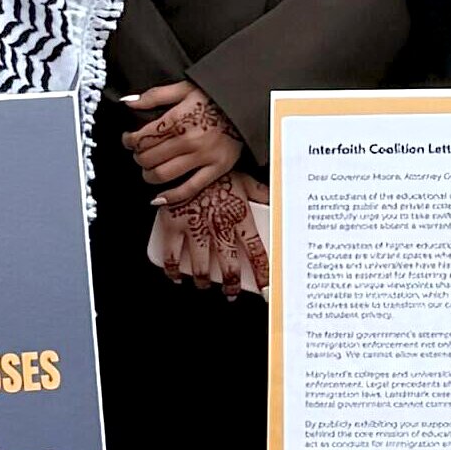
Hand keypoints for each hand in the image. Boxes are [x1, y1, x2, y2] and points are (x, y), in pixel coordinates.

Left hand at [120, 82, 240, 202]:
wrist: (248, 104)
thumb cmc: (215, 96)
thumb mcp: (184, 88)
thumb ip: (154, 96)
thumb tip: (128, 102)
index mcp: (178, 119)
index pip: (142, 137)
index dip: (130, 141)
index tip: (129, 140)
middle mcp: (189, 140)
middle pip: (149, 157)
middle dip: (138, 157)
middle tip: (139, 154)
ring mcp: (203, 157)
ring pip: (163, 174)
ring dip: (148, 175)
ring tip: (148, 170)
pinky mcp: (217, 169)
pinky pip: (190, 188)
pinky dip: (171, 196)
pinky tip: (159, 198)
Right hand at [149, 173, 272, 294]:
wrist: (185, 156)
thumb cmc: (215, 169)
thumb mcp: (244, 179)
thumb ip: (262, 194)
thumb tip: (278, 203)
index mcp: (239, 215)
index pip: (256, 251)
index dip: (262, 273)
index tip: (266, 290)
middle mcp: (219, 225)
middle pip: (229, 265)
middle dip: (231, 284)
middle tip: (231, 292)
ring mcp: (195, 226)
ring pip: (201, 266)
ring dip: (204, 281)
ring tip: (205, 284)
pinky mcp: (173, 224)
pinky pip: (172, 255)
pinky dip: (173, 270)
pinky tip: (177, 275)